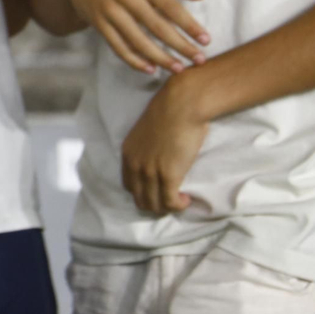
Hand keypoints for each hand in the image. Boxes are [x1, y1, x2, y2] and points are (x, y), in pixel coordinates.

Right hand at [52, 0, 209, 75]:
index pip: (171, 7)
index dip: (190, 26)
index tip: (206, 40)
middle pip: (157, 27)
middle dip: (181, 46)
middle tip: (199, 60)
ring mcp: (109, 11)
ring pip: (137, 41)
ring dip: (160, 58)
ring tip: (178, 69)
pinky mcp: (97, 22)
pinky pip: (117, 46)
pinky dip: (133, 60)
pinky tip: (149, 68)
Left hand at [120, 71, 208, 213]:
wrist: (181, 105)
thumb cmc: (170, 112)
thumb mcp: (148, 131)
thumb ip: (148, 147)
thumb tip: (160, 156)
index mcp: (128, 153)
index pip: (128, 185)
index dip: (143, 192)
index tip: (157, 191)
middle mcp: (134, 165)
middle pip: (139, 199)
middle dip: (155, 204)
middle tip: (170, 200)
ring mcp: (150, 172)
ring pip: (153, 204)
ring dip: (167, 207)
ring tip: (179, 201)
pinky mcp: (167, 176)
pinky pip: (170, 202)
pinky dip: (178, 205)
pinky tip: (186, 200)